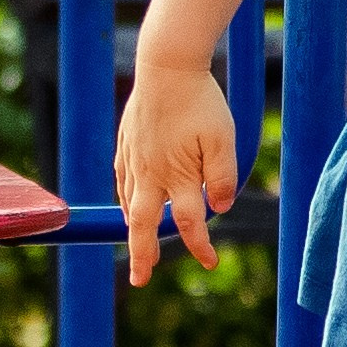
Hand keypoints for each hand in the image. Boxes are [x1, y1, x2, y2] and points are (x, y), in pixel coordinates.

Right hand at [115, 65, 235, 283]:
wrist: (166, 66)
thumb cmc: (200, 101)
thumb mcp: (224, 138)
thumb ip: (222, 176)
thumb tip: (219, 209)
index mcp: (177, 175)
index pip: (188, 223)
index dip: (200, 246)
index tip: (210, 262)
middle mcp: (151, 173)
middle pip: (143, 224)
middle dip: (142, 255)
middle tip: (140, 280)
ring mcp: (134, 159)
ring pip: (130, 203)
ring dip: (134, 228)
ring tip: (139, 247)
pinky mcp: (126, 144)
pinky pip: (122, 182)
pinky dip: (125, 200)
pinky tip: (129, 205)